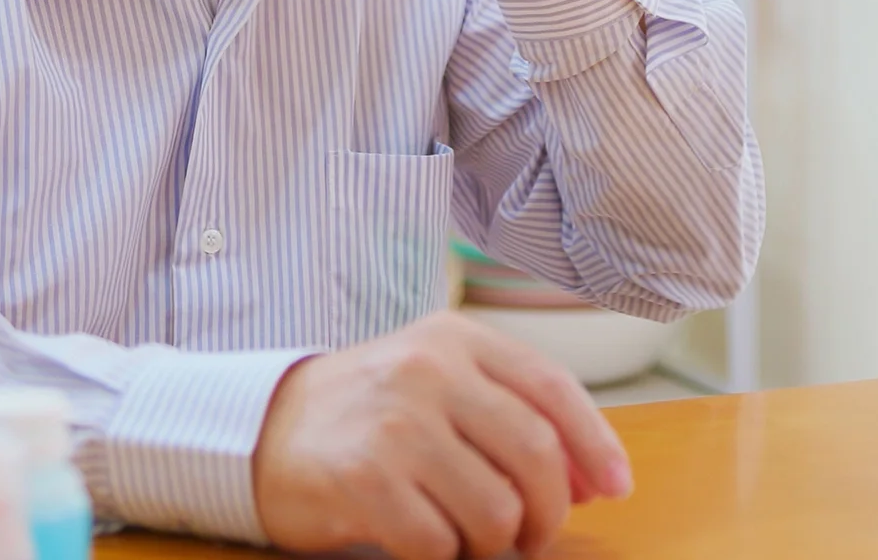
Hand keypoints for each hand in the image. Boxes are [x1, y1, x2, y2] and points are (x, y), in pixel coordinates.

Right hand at [253, 310, 633, 559]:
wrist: (262, 430)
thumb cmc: (368, 413)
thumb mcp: (439, 384)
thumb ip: (513, 414)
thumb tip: (595, 477)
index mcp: (456, 339)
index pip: (553, 390)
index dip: (597, 446)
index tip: (615, 488)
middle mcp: (428, 371)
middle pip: (536, 456)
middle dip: (548, 513)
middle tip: (530, 535)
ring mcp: (395, 424)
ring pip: (495, 509)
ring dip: (492, 542)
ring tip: (465, 534)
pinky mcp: (363, 478)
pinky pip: (439, 543)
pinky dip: (442, 555)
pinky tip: (421, 538)